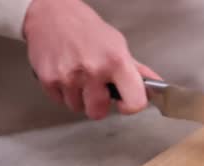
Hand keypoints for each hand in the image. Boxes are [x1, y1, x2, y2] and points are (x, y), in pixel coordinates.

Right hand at [23, 0, 159, 119]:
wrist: (50, 13)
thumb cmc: (86, 27)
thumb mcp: (117, 43)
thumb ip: (136, 69)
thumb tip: (154, 86)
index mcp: (116, 61)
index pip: (134, 102)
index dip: (131, 106)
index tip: (125, 102)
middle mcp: (93, 70)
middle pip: (98, 113)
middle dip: (98, 104)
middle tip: (97, 87)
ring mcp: (69, 76)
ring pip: (78, 107)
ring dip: (80, 97)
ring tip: (80, 76)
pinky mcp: (48, 79)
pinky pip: (61, 101)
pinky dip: (64, 92)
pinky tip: (67, 73)